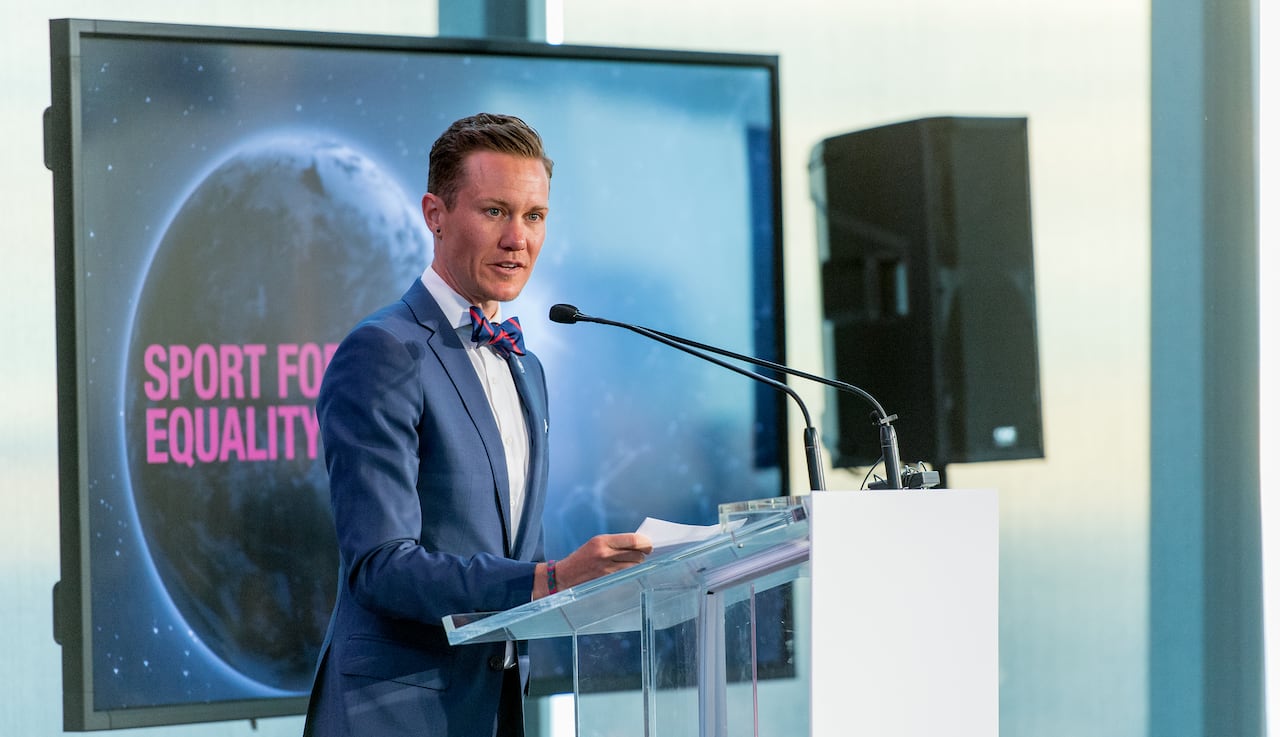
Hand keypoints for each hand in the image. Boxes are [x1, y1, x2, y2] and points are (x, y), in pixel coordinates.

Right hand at [534, 533, 652, 597]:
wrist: (564, 576)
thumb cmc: (583, 558)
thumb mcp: (596, 544)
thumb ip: (616, 543)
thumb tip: (640, 544)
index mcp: (602, 541)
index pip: (633, 540)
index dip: (645, 543)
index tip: (649, 545)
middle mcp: (604, 554)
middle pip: (637, 555)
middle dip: (642, 555)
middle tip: (641, 555)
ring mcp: (606, 570)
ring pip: (634, 567)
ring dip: (637, 565)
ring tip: (632, 564)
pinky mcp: (606, 581)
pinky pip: (626, 576)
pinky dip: (630, 573)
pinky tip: (626, 572)